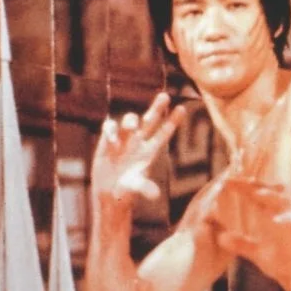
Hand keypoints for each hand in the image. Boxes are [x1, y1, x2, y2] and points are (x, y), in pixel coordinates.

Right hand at [91, 92, 185, 206]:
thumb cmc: (126, 192)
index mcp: (150, 152)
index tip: (182, 109)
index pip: (164, 133)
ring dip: (131, 120)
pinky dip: (111, 130)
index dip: (172, 121)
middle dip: (157, 108)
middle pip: (150, 120)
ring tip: (131, 127)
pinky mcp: (108, 141)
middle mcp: (139, 143)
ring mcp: (124, 140)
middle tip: (165, 96)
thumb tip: (155, 195)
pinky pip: (110, 126)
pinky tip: (111, 141)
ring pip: (130, 120)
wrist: (109, 193)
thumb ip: (145, 188)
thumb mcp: (136, 188)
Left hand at [212, 179, 290, 283]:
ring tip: (257, 194)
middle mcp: (283, 215)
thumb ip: (242, 245)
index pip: (255, 198)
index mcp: (271, 217)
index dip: (241, 189)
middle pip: (267, 195)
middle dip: (252, 187)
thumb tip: (221, 238)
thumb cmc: (290, 258)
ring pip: (284, 206)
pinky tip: (279, 220)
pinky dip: (289, 221)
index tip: (225, 182)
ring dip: (271, 198)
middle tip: (235, 180)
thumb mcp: (261, 254)